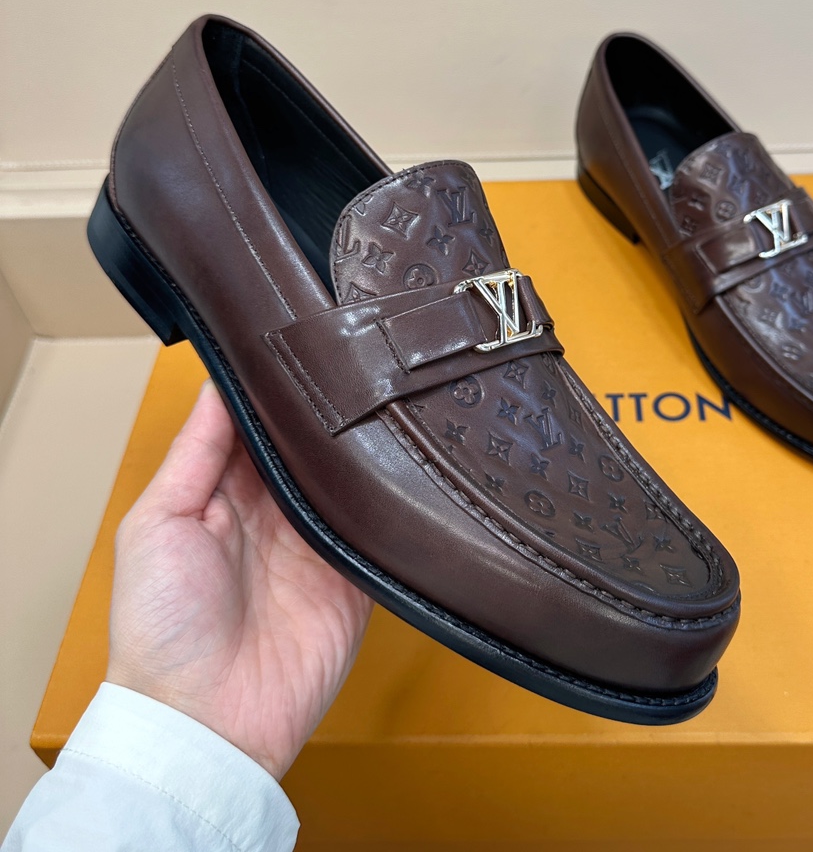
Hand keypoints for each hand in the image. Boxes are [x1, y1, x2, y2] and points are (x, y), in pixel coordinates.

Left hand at [106, 380, 371, 778]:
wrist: (206, 718)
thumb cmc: (161, 625)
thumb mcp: (156, 522)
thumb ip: (195, 452)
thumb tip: (220, 383)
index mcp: (224, 495)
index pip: (258, 428)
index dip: (277, 390)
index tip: (302, 343)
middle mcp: (275, 514)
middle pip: (310, 447)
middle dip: (328, 413)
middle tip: (355, 362)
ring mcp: (317, 544)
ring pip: (349, 479)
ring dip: (361, 451)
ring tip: (383, 402)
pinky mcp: (356, 576)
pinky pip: (380, 528)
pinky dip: (391, 503)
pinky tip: (405, 466)